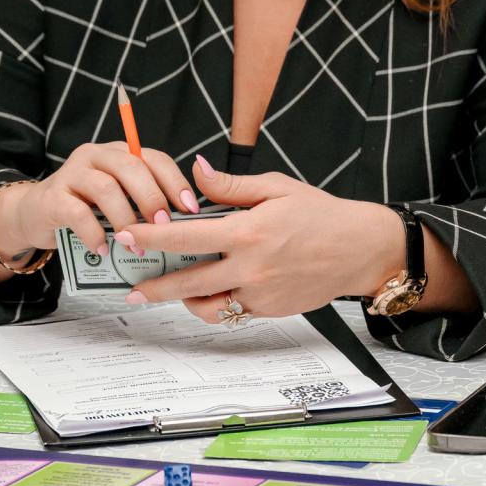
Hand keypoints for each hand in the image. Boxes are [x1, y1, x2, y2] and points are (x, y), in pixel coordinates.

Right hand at [0, 141, 193, 258]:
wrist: (35, 215)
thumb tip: (183, 223)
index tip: (190, 208)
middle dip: (152, 197)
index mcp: (119, 153)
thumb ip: (143, 201)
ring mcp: (72, 173)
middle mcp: (96, 156)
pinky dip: (94, 233)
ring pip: (106, 188)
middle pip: (131, 166)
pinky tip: (104, 250)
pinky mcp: (51, 197)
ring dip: (126, 219)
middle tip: (164, 226)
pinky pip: (77, 213)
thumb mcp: (119, 199)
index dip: (175, 181)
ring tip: (137, 246)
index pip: (153, 158)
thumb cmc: (86, 208)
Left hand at [127, 158, 402, 322]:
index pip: (184, 236)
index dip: (149, 238)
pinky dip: (216, 304)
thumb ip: (231, 186)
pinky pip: (232, 312)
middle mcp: (249, 267)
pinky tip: (209, 295)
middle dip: (153, 286)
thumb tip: (197, 172)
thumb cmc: (321, 214)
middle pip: (186, 282)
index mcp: (247, 232)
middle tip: (132, 288)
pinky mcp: (269, 309)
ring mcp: (259, 293)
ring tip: (170, 292)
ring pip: (207, 306)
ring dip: (184, 300)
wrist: (359, 249)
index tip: (126, 237)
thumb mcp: (277, 188)